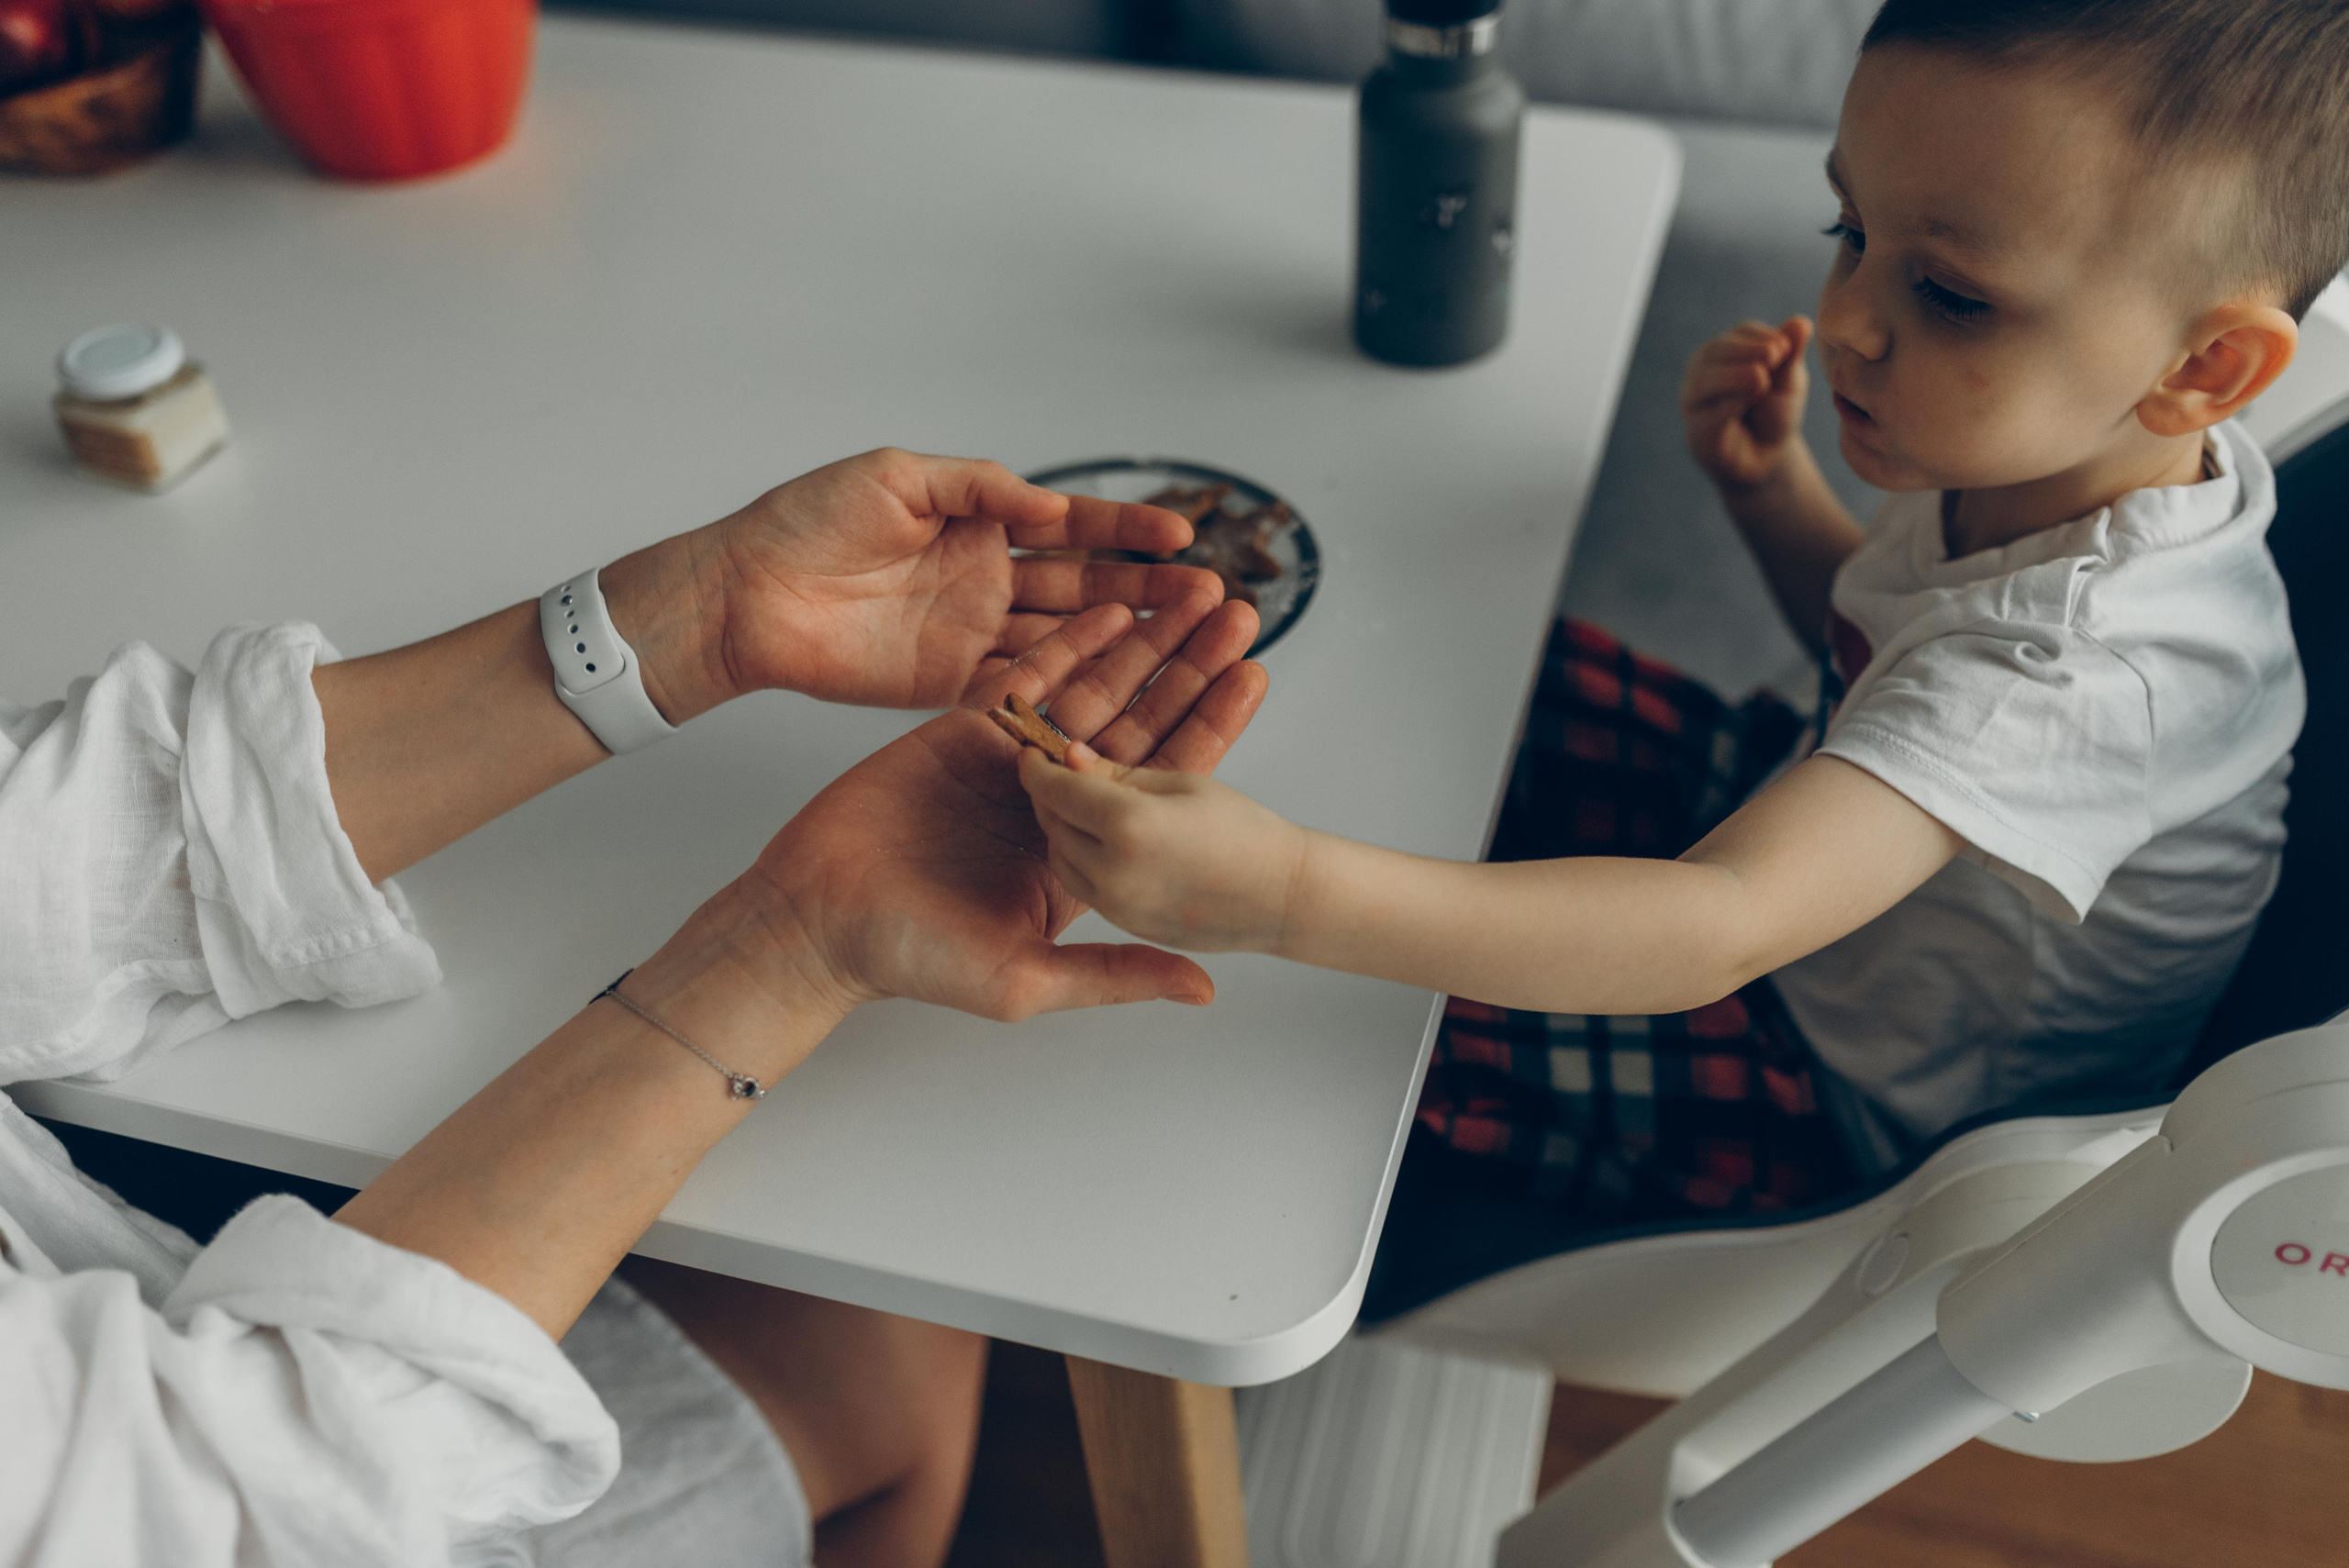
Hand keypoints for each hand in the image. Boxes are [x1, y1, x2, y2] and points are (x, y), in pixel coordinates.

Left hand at [711, 449, 1218, 710]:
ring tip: (1187, 637)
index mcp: (980, 523)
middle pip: (1085, 586)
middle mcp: (987, 581)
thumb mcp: (898, 478)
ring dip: (1126, 639)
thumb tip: (1051, 503)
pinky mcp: (950, 686)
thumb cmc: (806, 521)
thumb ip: (979, 487)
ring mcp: (974, 636)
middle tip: (1210, 595)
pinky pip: (1022, 686)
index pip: (1072, 527)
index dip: (1127, 531)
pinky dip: (1070, 684)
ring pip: (1066, 639)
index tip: (1180, 534)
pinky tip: (1119, 684)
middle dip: (1149, 590)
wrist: (746, 593)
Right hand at [733, 594, 1268, 1020]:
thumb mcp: (1028, 980)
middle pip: (1138, 726)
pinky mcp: (961, 733)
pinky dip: (1064, 644)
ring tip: (1189, 594)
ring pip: (1089, 694)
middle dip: (1187, 670)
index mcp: (1082, 856)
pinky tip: (1107, 604)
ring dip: (1139, 644)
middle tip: (1237, 616)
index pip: (1161, 785)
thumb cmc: (913, 960)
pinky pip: (1022, 680)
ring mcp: (1010, 764)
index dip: (1209, 730)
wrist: (816, 920)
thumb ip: (1115, 975)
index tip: (1254, 679)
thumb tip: (1204, 988)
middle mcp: (1055, 806)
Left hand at [1016, 743, 1308, 954]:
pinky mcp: (1125, 924)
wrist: (1282, 897)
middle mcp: (1112, 871)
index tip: (1033, 751)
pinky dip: (1081, 859)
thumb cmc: (1245, 832)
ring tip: (1080, 805)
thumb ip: (1117, 773)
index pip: (1057, 788)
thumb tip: (1071, 758)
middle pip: (1052, 825)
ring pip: (1060, 858)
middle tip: (1056, 774)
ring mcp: (1116, 904)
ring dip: (1061, 829)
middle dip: (1048, 796)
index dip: (1039, 766)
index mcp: (1126, 825)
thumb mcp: (1181, 784)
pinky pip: (1083, 886)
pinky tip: (1101, 839)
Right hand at [1683, 316, 1812, 491]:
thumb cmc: (1775, 412)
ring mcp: (1694, 400)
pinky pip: (1707, 414)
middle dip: (1745, 351)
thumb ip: (1790, 354)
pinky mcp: (1696, 430)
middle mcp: (1704, 371)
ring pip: (1705, 381)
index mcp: (1728, 352)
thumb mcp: (1788, 381)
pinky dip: (1729, 404)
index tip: (1785, 347)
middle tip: (1776, 354)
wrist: (1766, 457)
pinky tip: (1750, 397)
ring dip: (1734, 376)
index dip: (1761, 337)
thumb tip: (1801, 321)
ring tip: (1761, 377)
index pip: (1740, 335)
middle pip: (1715, 351)